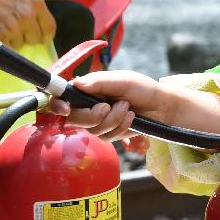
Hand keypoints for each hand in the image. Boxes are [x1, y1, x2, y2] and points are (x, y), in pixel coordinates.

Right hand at [0, 0, 54, 48]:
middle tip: (16, 33)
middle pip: (35, 38)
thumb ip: (29, 2)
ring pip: (19, 44)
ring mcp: (12, 27)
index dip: (45, 36)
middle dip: (27, 37)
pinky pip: (4, 48)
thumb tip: (34, 16)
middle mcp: (27, 16)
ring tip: (0, 30)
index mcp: (35, 2)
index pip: (49, 27)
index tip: (42, 39)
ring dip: (11, 41)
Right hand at [48, 70, 165, 141]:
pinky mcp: (109, 133)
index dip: (58, 104)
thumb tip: (75, 83)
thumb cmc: (143, 89)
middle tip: (108, 107)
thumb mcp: (123, 81)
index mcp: (89, 89)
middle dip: (93, 116)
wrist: (162, 107)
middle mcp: (89, 105)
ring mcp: (99, 121)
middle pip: (75, 118)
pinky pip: (106, 138)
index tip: (65, 109)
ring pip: (93, 130)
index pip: (63, 97)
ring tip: (129, 108)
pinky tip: (132, 119)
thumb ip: (99, 82)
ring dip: (113, 120)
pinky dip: (120, 128)